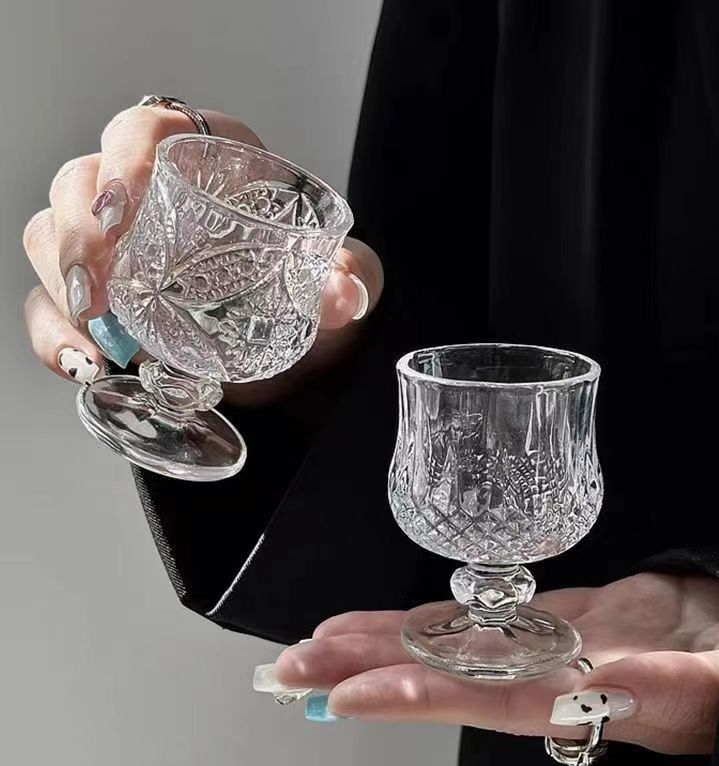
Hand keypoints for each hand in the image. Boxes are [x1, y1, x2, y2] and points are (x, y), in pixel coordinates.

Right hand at [23, 105, 381, 399]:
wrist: (298, 346)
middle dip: (78, 235)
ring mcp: (119, 248)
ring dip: (60, 286)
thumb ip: (348, 277)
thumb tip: (343, 293)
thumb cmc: (311, 287)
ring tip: (94, 335)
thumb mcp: (338, 277)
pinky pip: (54, 305)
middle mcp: (151, 195)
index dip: (123, 160)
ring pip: (52, 238)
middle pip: (81, 183)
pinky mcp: (105, 300)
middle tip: (98, 289)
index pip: (148, 130)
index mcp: (208, 163)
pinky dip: (57, 336)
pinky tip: (82, 364)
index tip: (123, 213)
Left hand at [275, 573, 718, 753]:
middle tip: (289, 671)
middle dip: (363, 673)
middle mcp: (540, 678)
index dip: (412, 698)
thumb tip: (627, 688)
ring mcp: (537, 647)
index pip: (478, 700)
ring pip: (447, 645)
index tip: (346, 697)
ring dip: (380, 643)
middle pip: (440, 676)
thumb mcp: (710, 683)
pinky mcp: (546, 619)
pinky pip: (477, 622)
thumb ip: (667, 688)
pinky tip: (387, 623)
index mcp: (576, 696)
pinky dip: (428, 620)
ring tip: (317, 644)